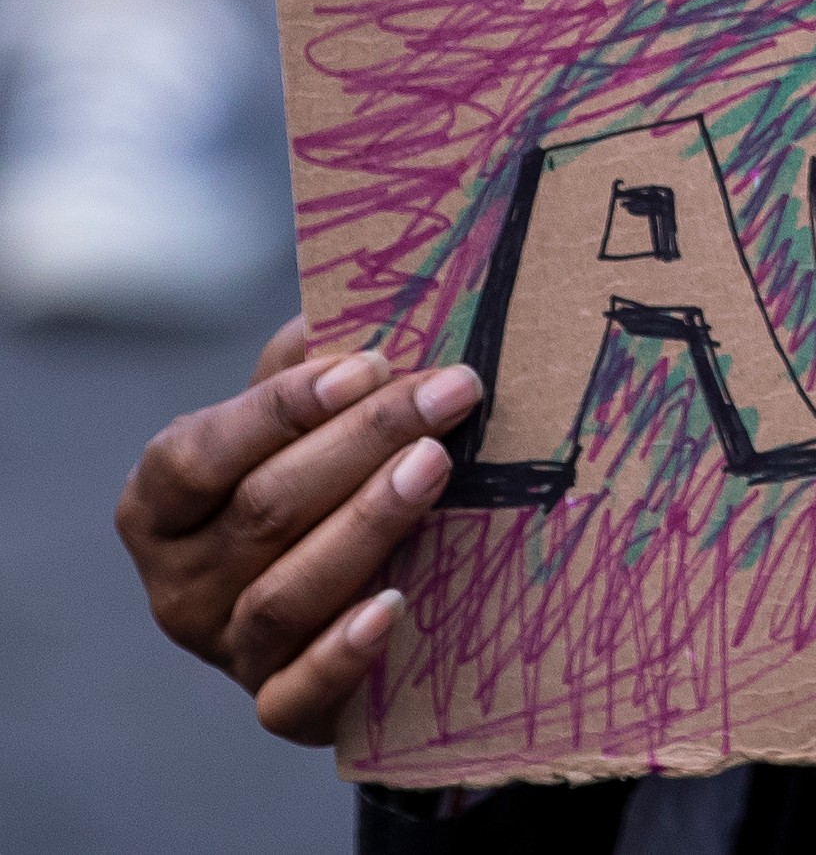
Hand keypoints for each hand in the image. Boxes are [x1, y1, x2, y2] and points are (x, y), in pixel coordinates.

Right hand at [118, 314, 475, 741]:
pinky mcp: (279, 708)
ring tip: (437, 464)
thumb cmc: (313, 491)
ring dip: (366, 524)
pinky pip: (297, 692)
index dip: (281, 408)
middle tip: (450, 393)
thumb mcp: (295, 431)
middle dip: (362, 443)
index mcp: (162, 508)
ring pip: (286, 593)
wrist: (338, 610)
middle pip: (262, 511)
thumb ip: (305, 375)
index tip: (372, 363)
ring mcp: (225, 651)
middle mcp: (180, 585)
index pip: (197, 454)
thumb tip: (336, 310)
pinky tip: (398, 604)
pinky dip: (344, 651)